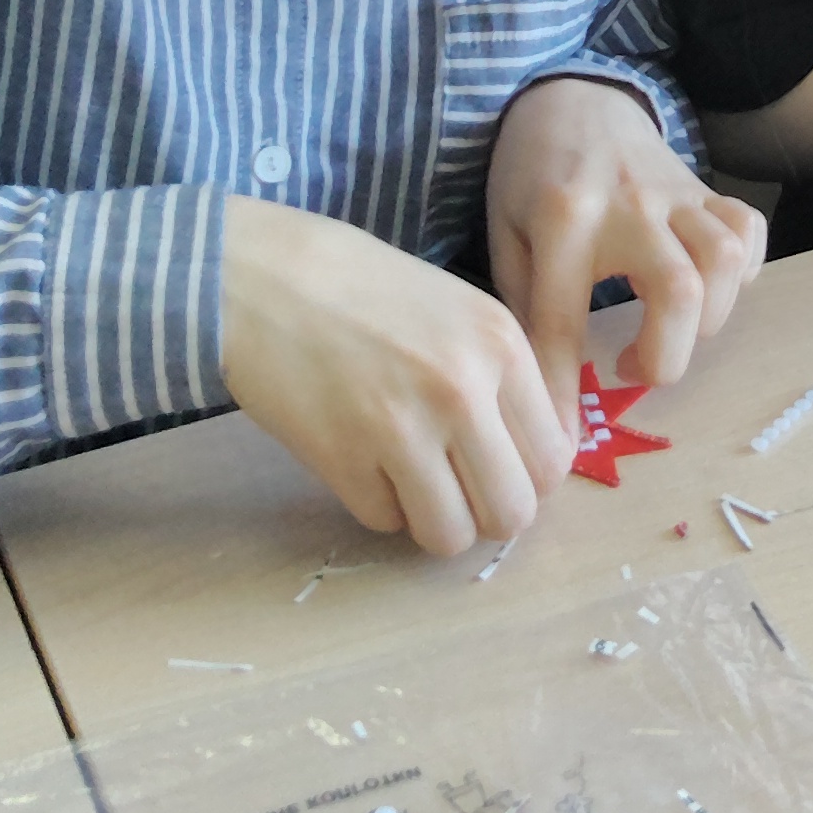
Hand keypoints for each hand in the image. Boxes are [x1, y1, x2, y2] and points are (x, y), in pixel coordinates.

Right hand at [214, 197, 573, 556]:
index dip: (525, 477)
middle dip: (484, 512)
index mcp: (502, 344)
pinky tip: (357, 456)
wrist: (258, 276)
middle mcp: (464, 389)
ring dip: (431, 519)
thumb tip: (538, 462)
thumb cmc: (361, 289)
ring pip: (451, 536)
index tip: (496, 468)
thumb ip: (505, 380)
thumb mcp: (458, 311)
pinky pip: (386, 523)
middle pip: (512, 513)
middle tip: (453, 485)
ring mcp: (403, 428)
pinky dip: (376, 502)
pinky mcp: (343, 459)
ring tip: (406, 476)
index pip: (553, 460)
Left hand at [486, 75, 766, 396]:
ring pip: (723, 260)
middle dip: (666, 356)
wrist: (569, 97)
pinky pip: (748, 230)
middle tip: (631, 367)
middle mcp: (626, 206)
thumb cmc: (529, 178)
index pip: (563, 322)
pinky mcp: (705, 187)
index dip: (563, 392)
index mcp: (560, 221)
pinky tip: (706, 290)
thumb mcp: (507, 236)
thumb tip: (542, 397)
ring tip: (670, 329)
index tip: (561, 447)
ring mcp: (674, 193)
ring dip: (707, 316)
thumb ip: (527, 305)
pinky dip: (741, 273)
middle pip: (678, 290)